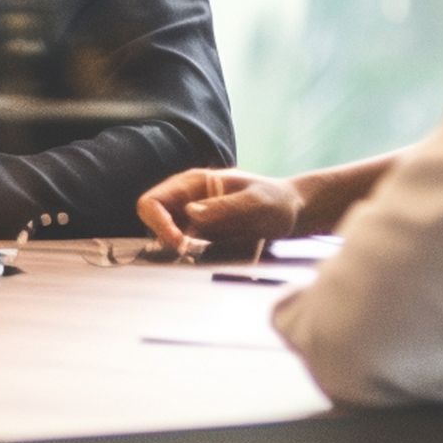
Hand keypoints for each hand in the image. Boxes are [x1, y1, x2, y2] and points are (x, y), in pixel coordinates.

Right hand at [136, 167, 301, 261]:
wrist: (291, 212)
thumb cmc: (276, 201)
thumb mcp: (257, 203)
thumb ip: (226, 207)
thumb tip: (190, 212)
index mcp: (193, 182)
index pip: (152, 201)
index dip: (158, 224)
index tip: (180, 244)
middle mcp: (185, 198)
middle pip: (152, 220)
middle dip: (165, 240)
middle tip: (191, 254)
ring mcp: (191, 218)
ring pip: (164, 237)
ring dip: (176, 251)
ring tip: (205, 257)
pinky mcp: (199, 234)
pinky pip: (182, 247)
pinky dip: (188, 257)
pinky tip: (209, 259)